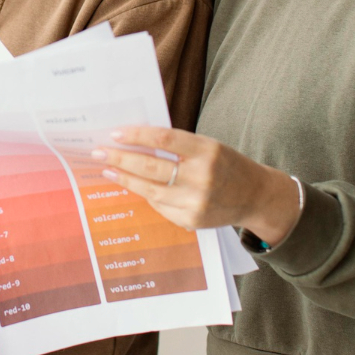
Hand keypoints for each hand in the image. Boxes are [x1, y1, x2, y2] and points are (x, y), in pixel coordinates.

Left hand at [94, 126, 300, 244]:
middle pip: (152, 167)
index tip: (115, 133)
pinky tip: (131, 186)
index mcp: (207, 151)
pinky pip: (159, 206)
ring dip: (124, 179)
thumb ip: (177, 145)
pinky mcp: (191, 220)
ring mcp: (196, 202)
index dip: (137, 136)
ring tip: (107, 169)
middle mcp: (202, 177)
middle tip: (99, 152)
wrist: (255, 196)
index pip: (165, 140)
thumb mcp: (208, 146)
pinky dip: (144, 194)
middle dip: (121, 159)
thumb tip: (135, 142)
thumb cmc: (227, 165)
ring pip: (150, 190)